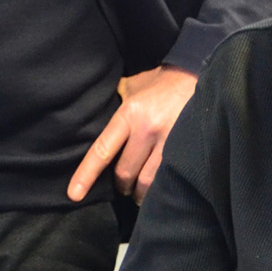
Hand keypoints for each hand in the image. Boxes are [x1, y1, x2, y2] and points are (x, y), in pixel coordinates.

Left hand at [68, 66, 195, 200]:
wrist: (197, 76)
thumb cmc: (160, 84)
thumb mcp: (131, 88)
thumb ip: (115, 106)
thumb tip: (94, 121)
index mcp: (129, 113)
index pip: (102, 151)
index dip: (86, 175)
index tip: (75, 194)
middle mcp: (147, 128)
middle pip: (125, 172)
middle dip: (121, 186)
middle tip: (123, 187)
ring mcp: (169, 140)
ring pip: (146, 181)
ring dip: (139, 193)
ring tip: (138, 193)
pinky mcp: (186, 149)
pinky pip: (167, 179)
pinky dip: (158, 188)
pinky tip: (158, 190)